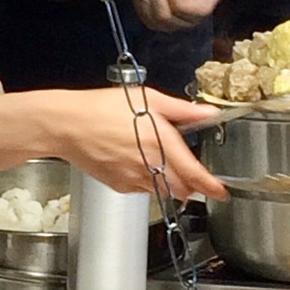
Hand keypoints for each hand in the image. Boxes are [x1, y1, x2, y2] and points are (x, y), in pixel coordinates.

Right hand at [52, 87, 227, 200]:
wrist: (67, 125)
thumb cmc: (102, 108)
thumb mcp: (148, 98)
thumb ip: (182, 110)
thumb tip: (208, 112)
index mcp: (160, 141)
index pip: (194, 173)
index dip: (211, 186)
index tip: (222, 191)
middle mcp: (149, 164)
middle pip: (182, 188)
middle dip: (192, 185)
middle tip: (195, 176)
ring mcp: (133, 178)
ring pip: (162, 190)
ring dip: (170, 182)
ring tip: (159, 162)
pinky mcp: (119, 185)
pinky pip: (142, 189)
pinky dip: (147, 180)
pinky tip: (137, 162)